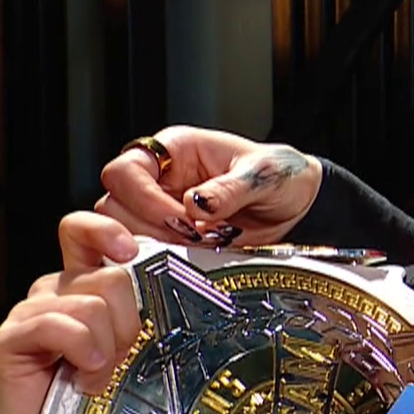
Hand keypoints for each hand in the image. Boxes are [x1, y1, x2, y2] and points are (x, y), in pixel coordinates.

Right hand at [0, 213, 142, 413]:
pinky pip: (56, 326)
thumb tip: (169, 280)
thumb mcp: (135, 344)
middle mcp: (54, 289)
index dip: (107, 231)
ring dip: (105, 349)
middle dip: (128, 322)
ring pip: (89, 306)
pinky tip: (82, 379)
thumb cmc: (109, 394)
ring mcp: (27, 313)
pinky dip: (81, 353)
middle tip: (120, 356)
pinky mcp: (5, 341)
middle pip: (109, 278)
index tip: (130, 251)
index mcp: (84, 282)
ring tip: (97, 376)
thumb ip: (142, 308)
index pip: (85, 232)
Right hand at [97, 126, 322, 246]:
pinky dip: (162, 262)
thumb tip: (195, 204)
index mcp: (175, 151)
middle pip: (113, 205)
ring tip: (199, 246)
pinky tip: (194, 260)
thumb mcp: (264, 174)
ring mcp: (160, 211)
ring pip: (123, 232)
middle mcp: (160, 179)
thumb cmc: (281, 175)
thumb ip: (230, 188)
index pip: (124, 170)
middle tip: (193, 237)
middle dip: (149, 227)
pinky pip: (144, 254)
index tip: (182, 218)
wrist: (300, 204)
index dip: (144, 198)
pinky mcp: (170, 239)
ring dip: (156, 246)